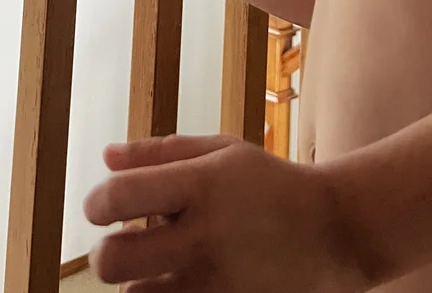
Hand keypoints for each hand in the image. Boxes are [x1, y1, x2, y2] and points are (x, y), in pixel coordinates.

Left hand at [84, 134, 370, 291]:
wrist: (335, 233)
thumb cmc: (269, 185)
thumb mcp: (222, 152)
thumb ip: (160, 153)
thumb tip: (106, 156)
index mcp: (200, 186)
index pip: (118, 196)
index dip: (96, 203)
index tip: (102, 207)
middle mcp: (203, 238)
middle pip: (113, 261)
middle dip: (106, 253)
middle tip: (122, 245)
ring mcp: (216, 284)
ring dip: (137, 285)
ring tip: (160, 268)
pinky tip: (181, 285)